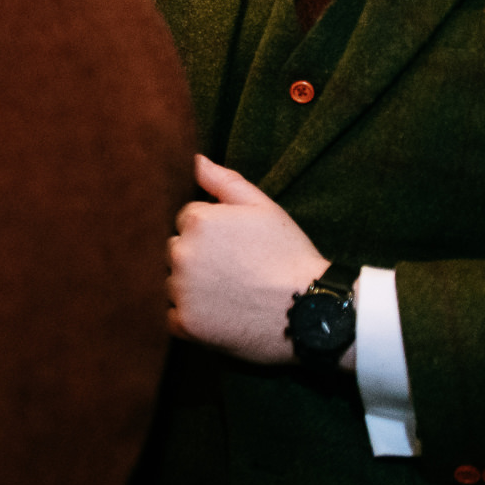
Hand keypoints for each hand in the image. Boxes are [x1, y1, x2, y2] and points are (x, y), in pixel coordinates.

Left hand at [167, 155, 329, 364]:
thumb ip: (224, 181)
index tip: (237, 248)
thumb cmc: (288, 255)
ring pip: (172, 282)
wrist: (311, 311)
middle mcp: (181, 253)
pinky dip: (191, 316)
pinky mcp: (185, 324)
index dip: (213, 234)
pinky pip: (172, 315)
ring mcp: (181, 290)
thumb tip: (194, 160)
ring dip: (191, 287)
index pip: (186, 221)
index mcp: (196, 221)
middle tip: (235, 271)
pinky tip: (220, 315)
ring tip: (231, 293)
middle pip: (175, 250)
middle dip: (197, 257)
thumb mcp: (263, 208)